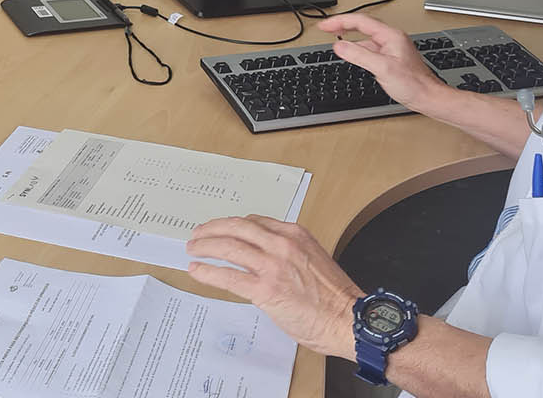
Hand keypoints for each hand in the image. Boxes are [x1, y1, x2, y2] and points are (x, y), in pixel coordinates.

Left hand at [187, 215, 363, 360]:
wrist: (348, 320)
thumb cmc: (335, 297)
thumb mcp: (313, 258)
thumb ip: (288, 252)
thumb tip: (262, 256)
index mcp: (295, 234)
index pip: (254, 222)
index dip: (232, 225)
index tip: (220, 229)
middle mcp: (282, 244)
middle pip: (236, 228)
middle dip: (212, 229)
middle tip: (198, 235)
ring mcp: (272, 266)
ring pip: (228, 247)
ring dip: (205, 247)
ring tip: (193, 250)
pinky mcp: (265, 290)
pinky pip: (228, 276)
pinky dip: (208, 272)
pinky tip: (197, 271)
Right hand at [317, 14, 443, 110]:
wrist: (428, 97)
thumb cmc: (413, 84)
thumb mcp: (382, 68)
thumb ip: (359, 55)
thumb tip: (339, 46)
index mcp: (390, 36)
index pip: (360, 21)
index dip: (340, 21)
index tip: (325, 25)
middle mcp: (392, 39)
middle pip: (363, 25)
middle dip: (343, 25)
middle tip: (326, 27)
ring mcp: (392, 48)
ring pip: (366, 37)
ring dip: (350, 36)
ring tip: (335, 38)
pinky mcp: (391, 58)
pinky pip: (370, 47)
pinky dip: (357, 48)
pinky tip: (352, 54)